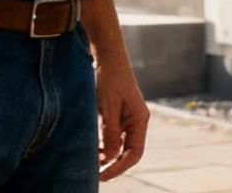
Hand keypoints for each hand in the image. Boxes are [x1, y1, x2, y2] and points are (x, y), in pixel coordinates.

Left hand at [95, 56, 148, 180]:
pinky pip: (114, 136)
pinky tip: (94, 148)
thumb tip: (111, 157)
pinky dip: (105, 145)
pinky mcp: (118, 115)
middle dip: (114, 164)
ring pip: (120, 145)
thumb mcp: (108, 106)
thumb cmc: (109, 78)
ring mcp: (128, 119)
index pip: (134, 152)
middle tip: (97, 174)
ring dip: (108, 155)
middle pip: (129, 152)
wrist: (107, 57)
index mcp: (139, 119)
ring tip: (92, 162)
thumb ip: (111, 132)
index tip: (104, 175)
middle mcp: (136, 121)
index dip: (120, 167)